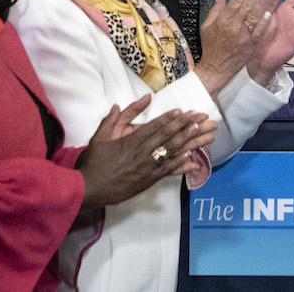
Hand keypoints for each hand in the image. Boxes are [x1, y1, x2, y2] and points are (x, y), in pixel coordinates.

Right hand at [77, 96, 216, 212]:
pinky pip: (167, 171)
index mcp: (132, 140)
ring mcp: (147, 167)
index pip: (155, 126)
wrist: (90, 188)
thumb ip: (111, 119)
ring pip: (171, 152)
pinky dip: (180, 164)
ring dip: (189, 142)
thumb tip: (119, 104)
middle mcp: (142, 152)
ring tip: (203, 134)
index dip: (171, 118)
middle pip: (168, 136)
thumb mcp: (100, 136)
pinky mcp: (147, 181)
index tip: (184, 112)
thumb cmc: (94, 162)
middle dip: (186, 126)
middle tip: (201, 118)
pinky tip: (192, 159)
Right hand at [195, 0, 274, 94]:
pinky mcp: (250, 45)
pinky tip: (269, 12)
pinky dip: (263, 22)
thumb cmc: (211, 48)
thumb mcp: (207, 26)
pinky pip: (258, 32)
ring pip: (253, 16)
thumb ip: (215, 8)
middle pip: (246, 5)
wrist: (215, 69)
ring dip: (261, 2)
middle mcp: (233, 26)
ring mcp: (242, 36)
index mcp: (222, 20)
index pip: (236, 0)